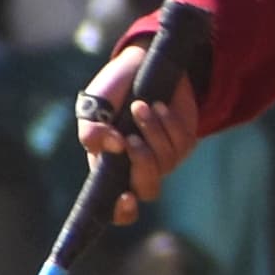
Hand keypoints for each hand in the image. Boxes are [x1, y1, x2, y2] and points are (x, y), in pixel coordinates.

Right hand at [74, 44, 199, 222]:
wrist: (142, 63)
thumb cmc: (112, 89)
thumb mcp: (93, 107)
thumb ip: (91, 132)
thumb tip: (116, 148)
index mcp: (110, 168)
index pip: (118, 209)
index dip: (122, 212)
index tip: (125, 198)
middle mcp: (137, 169)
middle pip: (148, 189)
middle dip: (141, 163)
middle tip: (130, 138)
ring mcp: (163, 158)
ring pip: (165, 162)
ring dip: (152, 131)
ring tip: (140, 105)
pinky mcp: (183, 142)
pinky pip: (181, 142)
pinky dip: (167, 121)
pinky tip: (159, 105)